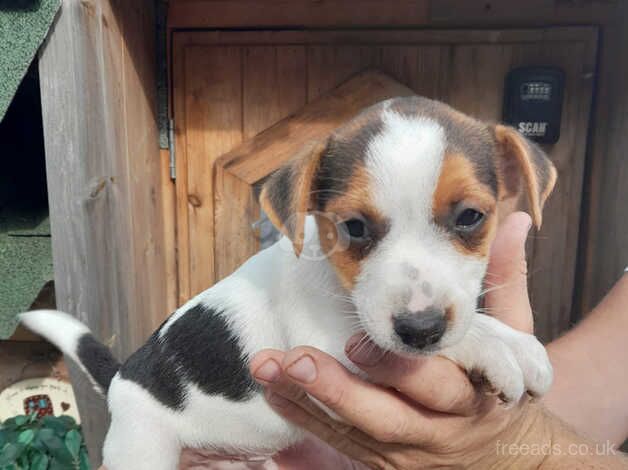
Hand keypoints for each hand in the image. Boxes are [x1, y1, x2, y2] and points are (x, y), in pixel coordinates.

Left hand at [249, 212, 549, 468]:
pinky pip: (336, 447)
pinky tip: (273, 391)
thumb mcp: (516, 338)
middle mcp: (437, 431)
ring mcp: (404, 453)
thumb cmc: (498, 384)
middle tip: (296, 359)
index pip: (439, 384)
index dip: (399, 368)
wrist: (502, 454)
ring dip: (307, 402)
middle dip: (340, 391)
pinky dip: (304, 420)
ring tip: (267, 367)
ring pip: (352, 435)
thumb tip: (517, 220)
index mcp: (474, 397)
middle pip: (386, 417)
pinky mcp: (379, 464)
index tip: (357, 343)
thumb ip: (507, 279)